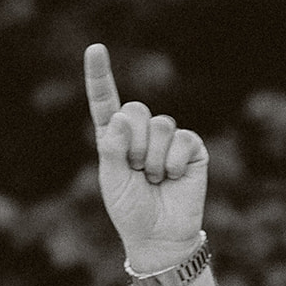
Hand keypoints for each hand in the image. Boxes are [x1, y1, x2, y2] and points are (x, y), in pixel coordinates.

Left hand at [85, 42, 207, 273]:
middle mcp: (141, 133)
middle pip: (136, 109)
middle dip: (134, 144)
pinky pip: (181, 140)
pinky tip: (172, 178)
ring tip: (154, 179)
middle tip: (137, 171)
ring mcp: (168, 138)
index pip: (105, 103)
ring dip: (153, 158)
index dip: (100, 77)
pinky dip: (174, 163)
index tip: (94, 49)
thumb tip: (121, 117)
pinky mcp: (191, 147)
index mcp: (115, 139)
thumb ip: (112, 149)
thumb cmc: (130, 210)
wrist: (159, 235)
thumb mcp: (112, 181)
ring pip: (160, 125)